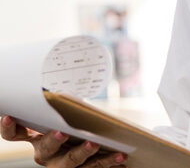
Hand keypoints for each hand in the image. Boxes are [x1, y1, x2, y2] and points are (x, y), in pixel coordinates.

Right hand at [1, 116, 127, 166]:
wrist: (88, 144)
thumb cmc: (72, 120)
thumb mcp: (62, 113)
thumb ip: (59, 104)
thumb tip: (63, 86)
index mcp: (37, 137)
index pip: (16, 134)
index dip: (10, 127)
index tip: (9, 115)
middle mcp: (46, 154)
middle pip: (46, 149)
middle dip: (54, 140)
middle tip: (63, 132)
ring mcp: (63, 164)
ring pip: (71, 162)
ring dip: (84, 152)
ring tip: (95, 143)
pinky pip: (95, 167)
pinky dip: (109, 161)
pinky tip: (122, 156)